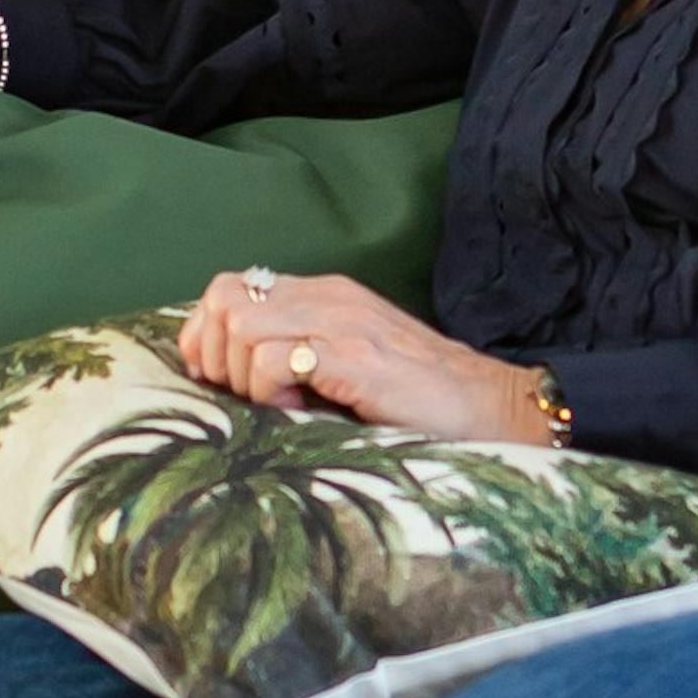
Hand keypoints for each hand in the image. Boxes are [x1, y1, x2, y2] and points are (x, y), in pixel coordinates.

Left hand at [179, 269, 556, 444]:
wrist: (490, 407)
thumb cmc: (417, 400)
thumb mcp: (345, 366)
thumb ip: (296, 355)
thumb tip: (227, 375)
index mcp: (323, 294)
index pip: (231, 287)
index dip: (207, 332)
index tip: (216, 377)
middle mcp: (328, 297)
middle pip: (224, 299)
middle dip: (217, 354)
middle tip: (245, 395)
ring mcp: (341, 322)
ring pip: (242, 327)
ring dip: (244, 376)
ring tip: (279, 404)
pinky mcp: (353, 356)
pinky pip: (274, 358)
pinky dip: (269, 391)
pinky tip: (298, 410)